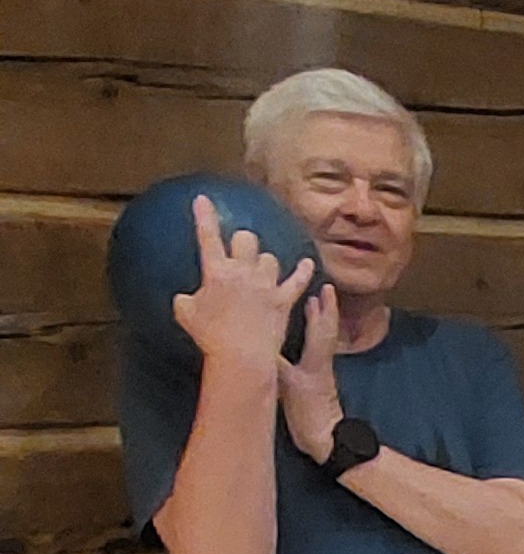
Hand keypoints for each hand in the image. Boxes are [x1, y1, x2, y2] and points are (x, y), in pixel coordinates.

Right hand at [171, 192, 314, 381]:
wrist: (241, 354)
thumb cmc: (210, 336)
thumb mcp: (185, 314)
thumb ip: (186, 300)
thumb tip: (187, 297)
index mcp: (216, 271)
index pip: (207, 237)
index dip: (204, 216)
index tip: (203, 198)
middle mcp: (243, 271)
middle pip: (246, 239)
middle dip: (242, 242)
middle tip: (239, 252)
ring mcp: (266, 284)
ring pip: (270, 258)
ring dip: (264, 262)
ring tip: (261, 273)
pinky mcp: (284, 299)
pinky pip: (297, 280)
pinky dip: (303, 272)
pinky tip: (307, 264)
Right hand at [275, 277, 344, 460]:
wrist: (325, 440)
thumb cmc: (309, 416)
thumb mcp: (288, 388)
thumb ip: (274, 364)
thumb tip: (257, 343)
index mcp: (317, 360)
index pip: (322, 329)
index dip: (322, 309)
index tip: (323, 289)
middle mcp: (322, 362)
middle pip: (326, 330)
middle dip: (324, 309)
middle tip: (322, 289)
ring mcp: (320, 372)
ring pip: (323, 339)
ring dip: (319, 321)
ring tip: (312, 304)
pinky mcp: (317, 382)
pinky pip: (316, 351)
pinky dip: (312, 337)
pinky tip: (303, 337)